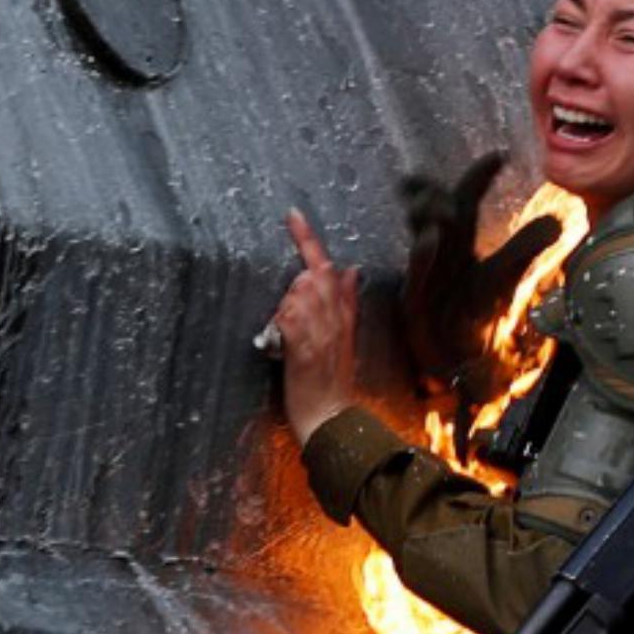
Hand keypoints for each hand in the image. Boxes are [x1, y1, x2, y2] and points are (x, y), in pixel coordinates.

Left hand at [270, 211, 362, 448]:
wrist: (332, 418)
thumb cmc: (332, 382)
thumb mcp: (344, 339)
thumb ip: (347, 303)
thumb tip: (351, 270)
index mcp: (343, 314)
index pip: (328, 267)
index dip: (308, 239)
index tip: (292, 215)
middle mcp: (334, 318)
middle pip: (313, 274)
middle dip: (295, 284)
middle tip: (289, 320)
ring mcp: (320, 332)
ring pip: (300, 293)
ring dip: (286, 307)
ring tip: (285, 336)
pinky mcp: (304, 349)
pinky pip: (289, 319)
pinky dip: (282, 321)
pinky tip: (282, 335)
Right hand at [397, 151, 555, 424]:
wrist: (461, 360)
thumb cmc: (477, 312)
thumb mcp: (506, 276)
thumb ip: (526, 247)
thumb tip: (559, 219)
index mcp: (461, 243)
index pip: (467, 202)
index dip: (479, 177)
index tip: (498, 154)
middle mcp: (440, 255)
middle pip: (436, 216)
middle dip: (433, 195)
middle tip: (438, 183)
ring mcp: (426, 278)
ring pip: (422, 242)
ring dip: (427, 221)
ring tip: (437, 208)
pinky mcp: (416, 304)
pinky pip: (416, 279)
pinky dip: (421, 260)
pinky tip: (428, 241)